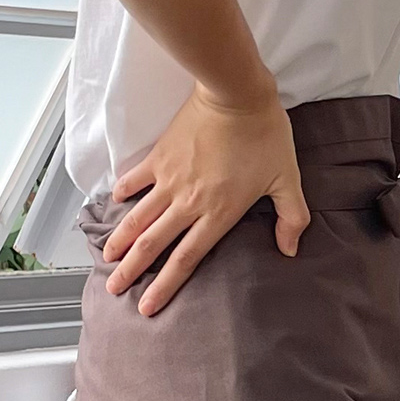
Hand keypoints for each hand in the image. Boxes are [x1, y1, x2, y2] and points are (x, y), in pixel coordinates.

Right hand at [103, 81, 309, 316]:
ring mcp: (170, 179)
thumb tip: (290, 251)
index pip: (188, 259)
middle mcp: (189, 202)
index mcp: (218, 214)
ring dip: (120, 240)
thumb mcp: (288, 181)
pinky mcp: (160, 156)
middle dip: (132, 271)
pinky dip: (122, 193)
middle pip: (154, 244)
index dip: (167, 285)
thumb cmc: (266, 137)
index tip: (149, 306)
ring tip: (107, 259)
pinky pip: (135, 179)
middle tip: (114, 289)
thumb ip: (291, 219)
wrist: (236, 94)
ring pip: (138, 217)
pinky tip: (113, 204)